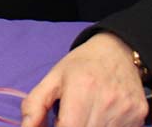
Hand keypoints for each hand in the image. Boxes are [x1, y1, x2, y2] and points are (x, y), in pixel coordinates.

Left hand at [22, 32, 147, 126]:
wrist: (117, 52)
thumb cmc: (81, 65)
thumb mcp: (53, 77)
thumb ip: (35, 103)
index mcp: (81, 90)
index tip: (56, 123)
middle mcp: (106, 102)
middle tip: (68, 117)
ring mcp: (125, 112)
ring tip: (84, 114)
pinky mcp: (138, 118)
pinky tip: (101, 115)